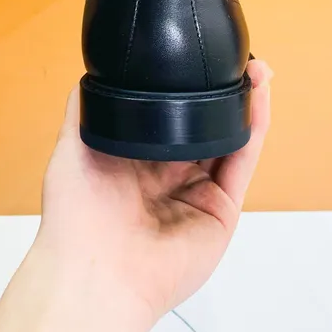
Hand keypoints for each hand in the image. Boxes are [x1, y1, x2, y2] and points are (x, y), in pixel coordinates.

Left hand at [37, 59, 272, 325]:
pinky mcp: (222, 210)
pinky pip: (242, 162)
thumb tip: (93, 72)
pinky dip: (254, 128)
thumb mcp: (73, 148)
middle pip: (206, 126)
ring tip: (255, 70)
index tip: (196, 58)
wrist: (95, 273)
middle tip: (234, 59)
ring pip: (230, 139)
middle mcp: (172, 175)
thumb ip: (85, 111)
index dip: (187, 89)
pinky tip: (258, 97)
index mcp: (139, 160)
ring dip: (246, 103)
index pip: (171, 117)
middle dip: (222, 93)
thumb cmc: (76, 215)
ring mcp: (200, 193)